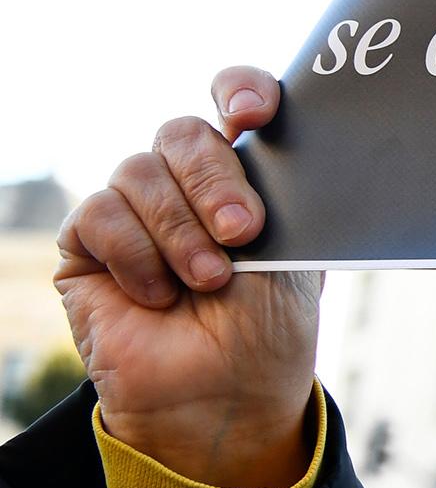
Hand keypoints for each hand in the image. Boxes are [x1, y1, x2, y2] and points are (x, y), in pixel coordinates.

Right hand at [54, 68, 320, 487]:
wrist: (223, 398)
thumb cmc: (268, 330)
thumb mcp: (296, 258)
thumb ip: (283, 197)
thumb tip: (270, 140)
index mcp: (248, 175)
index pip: (236, 100)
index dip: (239, 89)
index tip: (251, 112)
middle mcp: (189, 183)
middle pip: (184, 133)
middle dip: (215, 180)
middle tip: (244, 233)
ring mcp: (136, 209)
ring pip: (139, 171)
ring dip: (179, 230)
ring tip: (207, 283)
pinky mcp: (88, 242)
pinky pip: (100, 214)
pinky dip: (136, 255)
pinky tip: (158, 295)